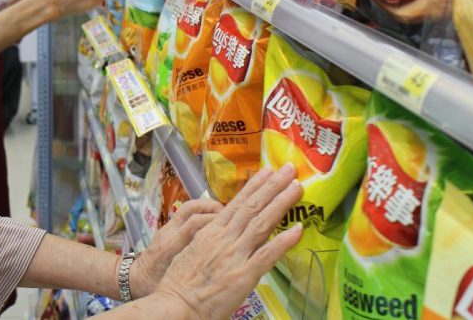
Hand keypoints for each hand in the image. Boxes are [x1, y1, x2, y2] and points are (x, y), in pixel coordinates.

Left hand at [128, 199, 223, 299]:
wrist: (135, 280)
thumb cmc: (156, 286)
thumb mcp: (175, 283)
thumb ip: (193, 273)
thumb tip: (221, 271)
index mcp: (170, 247)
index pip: (194, 223)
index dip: (214, 220)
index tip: (233, 224)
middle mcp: (168, 233)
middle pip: (191, 209)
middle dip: (213, 208)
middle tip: (232, 215)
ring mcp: (167, 228)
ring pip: (188, 207)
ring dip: (207, 207)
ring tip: (224, 214)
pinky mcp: (167, 227)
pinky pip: (185, 213)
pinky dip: (201, 212)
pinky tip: (213, 220)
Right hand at [153, 164, 303, 319]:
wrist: (174, 304)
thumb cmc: (178, 283)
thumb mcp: (190, 252)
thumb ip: (208, 241)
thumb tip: (220, 233)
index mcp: (210, 232)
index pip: (237, 204)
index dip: (254, 187)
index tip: (267, 172)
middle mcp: (224, 238)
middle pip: (252, 207)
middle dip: (272, 186)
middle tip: (289, 168)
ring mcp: (234, 255)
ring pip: (261, 223)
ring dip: (281, 203)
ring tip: (296, 187)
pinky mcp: (243, 275)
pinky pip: (267, 256)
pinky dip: (283, 242)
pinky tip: (298, 230)